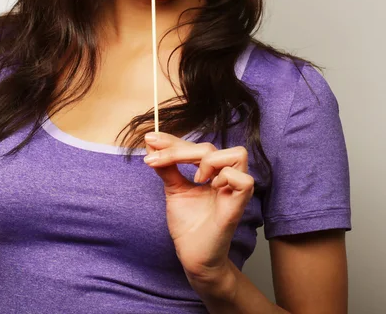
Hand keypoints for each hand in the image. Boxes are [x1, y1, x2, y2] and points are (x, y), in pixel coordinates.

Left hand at [144, 132, 253, 286]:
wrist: (191, 255)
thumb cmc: (188, 224)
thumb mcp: (173, 188)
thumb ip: (166, 166)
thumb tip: (152, 142)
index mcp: (214, 172)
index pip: (197, 145)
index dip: (173, 140)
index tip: (150, 139)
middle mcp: (227, 177)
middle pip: (210, 147)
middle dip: (179, 149)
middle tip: (156, 159)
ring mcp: (235, 191)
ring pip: (237, 154)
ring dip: (208, 160)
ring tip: (195, 177)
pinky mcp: (238, 206)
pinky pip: (244, 180)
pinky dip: (226, 177)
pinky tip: (210, 186)